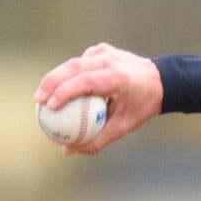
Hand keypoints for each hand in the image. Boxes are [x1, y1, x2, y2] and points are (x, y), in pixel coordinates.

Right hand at [33, 43, 163, 154]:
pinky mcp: (101, 50)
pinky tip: (59, 89)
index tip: (50, 106)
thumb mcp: (124, 127)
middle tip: (38, 101)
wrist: (161, 80)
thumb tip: (68, 150)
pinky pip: (79, 63)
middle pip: (72, 67)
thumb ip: (97, 139)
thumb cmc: (142, 106)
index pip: (85, 81)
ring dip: (55, 78)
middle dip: (51, 83)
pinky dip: (69, 75)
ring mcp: (104, 52)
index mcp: (116, 77)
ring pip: (73, 63)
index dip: (64, 91)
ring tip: (42, 96)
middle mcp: (109, 60)